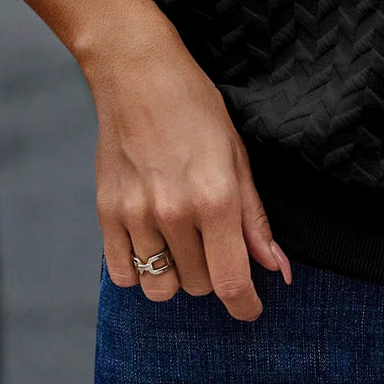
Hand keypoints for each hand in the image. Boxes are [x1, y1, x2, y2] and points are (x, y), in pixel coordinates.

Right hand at [83, 9, 291, 319]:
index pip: (232, 282)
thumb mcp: (238, 156)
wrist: (137, 73)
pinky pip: (123, 274)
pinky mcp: (106, 212)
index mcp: (216, 198)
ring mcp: (136, 215)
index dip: (246, 307)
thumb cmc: (196, 107)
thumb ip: (255, 218)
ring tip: (182, 244)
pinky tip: (152, 244)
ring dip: (177, 277)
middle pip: (199, 287)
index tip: (251, 311)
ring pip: (161, 288)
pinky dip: (140, 271)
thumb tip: (278, 269)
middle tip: (214, 242)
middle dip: (214, 275)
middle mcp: (175, 213)